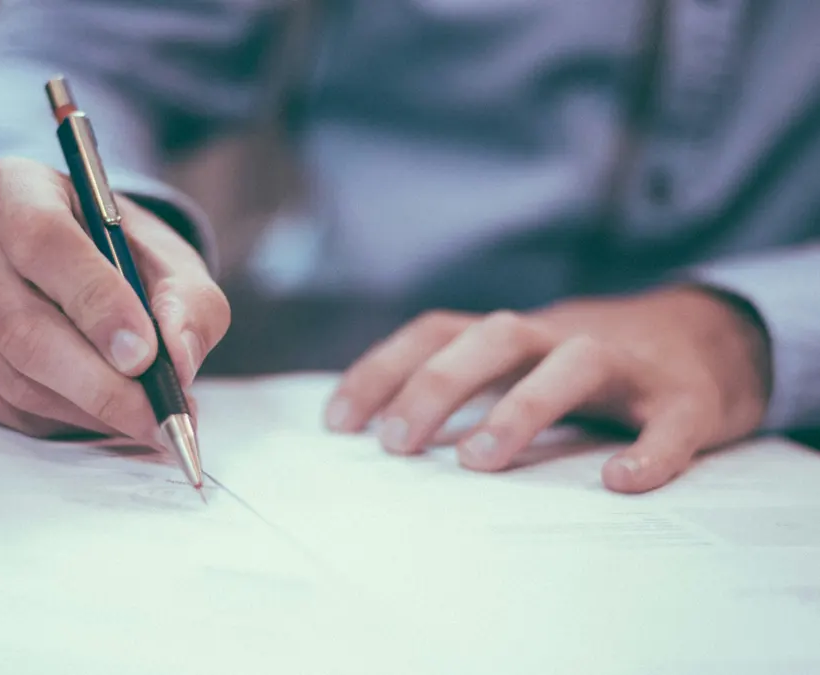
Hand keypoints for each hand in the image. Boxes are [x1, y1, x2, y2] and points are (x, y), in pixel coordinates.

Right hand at [0, 157, 229, 441]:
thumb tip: (178, 357)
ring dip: (87, 409)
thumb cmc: (125, 260)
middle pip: (21, 325)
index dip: (95, 302)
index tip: (144, 354)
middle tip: (157, 415)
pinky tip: (98, 412)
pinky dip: (58, 421)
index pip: (43, 241)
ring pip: (13, 376)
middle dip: (100, 383)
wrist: (80, 272)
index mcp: (13, 187)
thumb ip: (189, 304)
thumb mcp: (174, 265)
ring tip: (144, 418)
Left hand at [325, 288, 771, 492]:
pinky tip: (621, 482)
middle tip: (395, 444)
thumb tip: (380, 435)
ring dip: (523, 407)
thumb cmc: (591, 365)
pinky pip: (672, 421)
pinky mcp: (688, 398)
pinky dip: (650, 450)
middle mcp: (562, 336)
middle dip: (438, 384)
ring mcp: (628, 363)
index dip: (383, 370)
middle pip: (494, 337)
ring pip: (575, 363)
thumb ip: (466, 384)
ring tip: (477, 461)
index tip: (338, 423)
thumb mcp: (522, 362)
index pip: (436, 332)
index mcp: (515, 335)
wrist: (712, 339)